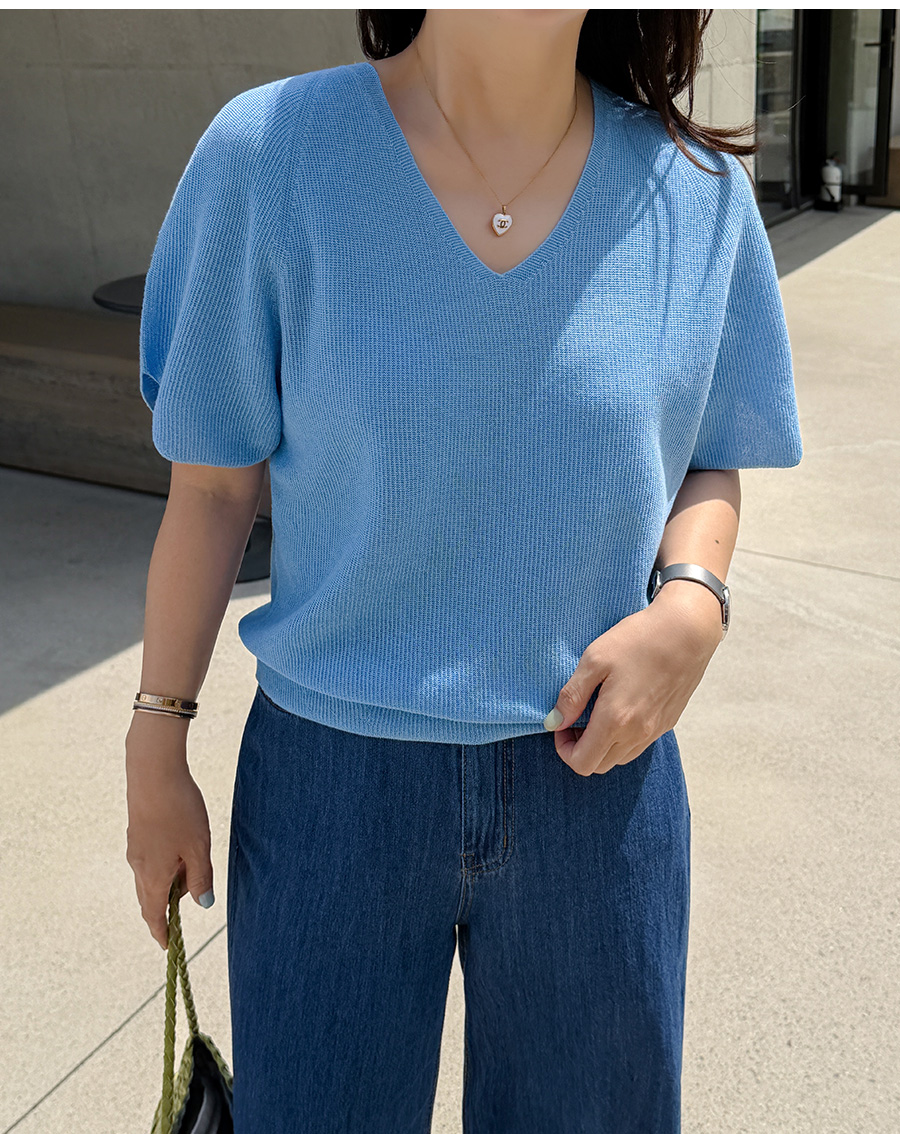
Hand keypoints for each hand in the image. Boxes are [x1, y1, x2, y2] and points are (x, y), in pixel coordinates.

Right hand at [125, 714, 214, 949]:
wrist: (153, 772)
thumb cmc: (179, 810)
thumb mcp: (198, 847)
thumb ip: (200, 877)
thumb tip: (203, 904)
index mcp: (152, 876)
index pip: (153, 915)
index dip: (161, 932)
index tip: (167, 946)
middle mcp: (138, 866)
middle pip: (151, 896)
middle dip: (171, 902)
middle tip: (195, 890)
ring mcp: (135, 848)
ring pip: (151, 875)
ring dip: (170, 879)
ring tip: (193, 860)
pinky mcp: (137, 832)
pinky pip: (150, 859)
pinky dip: (165, 862)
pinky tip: (181, 843)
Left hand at [544, 582, 722, 775]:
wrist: (687, 631)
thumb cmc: (637, 640)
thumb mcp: (594, 660)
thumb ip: (572, 696)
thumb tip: (554, 721)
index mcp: (615, 720)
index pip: (582, 763)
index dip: (564, 749)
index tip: (562, 723)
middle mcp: (637, 733)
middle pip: (600, 766)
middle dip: (581, 749)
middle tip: (577, 718)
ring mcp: (655, 730)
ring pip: (620, 758)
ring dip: (602, 745)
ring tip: (597, 712)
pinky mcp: (668, 722)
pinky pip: (639, 744)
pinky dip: (622, 737)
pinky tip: (621, 707)